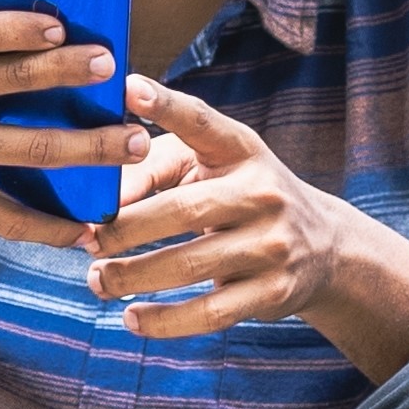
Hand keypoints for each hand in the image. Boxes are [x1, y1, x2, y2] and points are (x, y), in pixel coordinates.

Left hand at [82, 77, 408, 346]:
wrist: (324, 247)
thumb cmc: (238, 197)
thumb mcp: (209, 167)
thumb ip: (149, 168)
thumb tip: (92, 202)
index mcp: (242, 151)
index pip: (202, 122)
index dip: (165, 106)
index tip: (127, 88)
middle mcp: (264, 192)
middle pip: (183, 211)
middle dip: (123, 230)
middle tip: (85, 241)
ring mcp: (274, 244)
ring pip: (189, 265)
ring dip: (131, 276)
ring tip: (97, 281)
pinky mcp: (274, 291)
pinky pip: (210, 312)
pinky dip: (164, 320)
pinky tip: (132, 318)